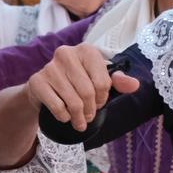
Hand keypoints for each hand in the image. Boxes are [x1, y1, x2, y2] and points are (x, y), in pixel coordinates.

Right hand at [22, 44, 140, 133]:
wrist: (44, 88)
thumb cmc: (77, 82)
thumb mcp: (99, 80)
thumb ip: (118, 81)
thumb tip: (135, 85)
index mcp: (86, 50)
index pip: (103, 82)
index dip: (103, 98)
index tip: (100, 103)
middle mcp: (66, 53)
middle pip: (87, 93)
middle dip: (91, 110)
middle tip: (90, 117)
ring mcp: (49, 67)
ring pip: (73, 102)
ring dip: (78, 118)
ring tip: (80, 122)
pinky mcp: (37, 81)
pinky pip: (57, 107)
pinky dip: (64, 117)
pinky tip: (65, 116)